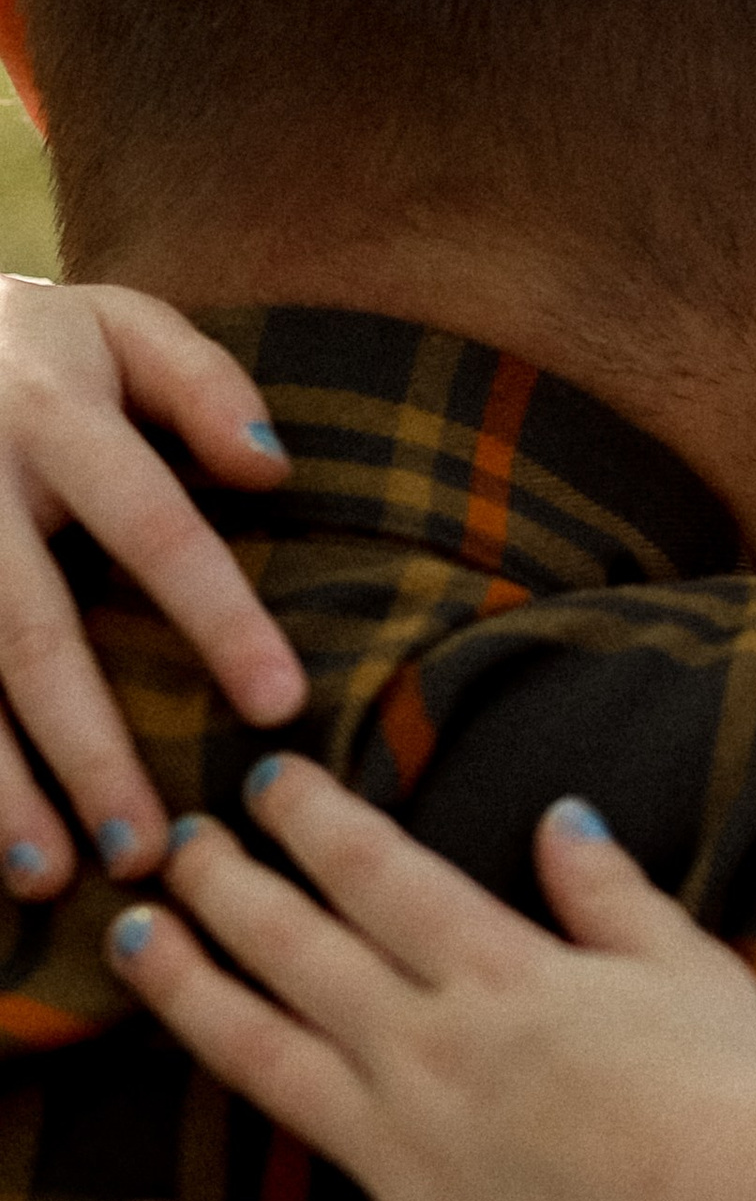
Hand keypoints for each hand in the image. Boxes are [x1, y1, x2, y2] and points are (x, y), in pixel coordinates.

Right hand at [0, 282, 304, 898]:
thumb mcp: (121, 321)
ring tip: (49, 878)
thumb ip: (202, 384)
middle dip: (87, 748)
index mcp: (53, 412)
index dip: (218, 618)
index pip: (153, 528)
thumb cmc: (34, 344)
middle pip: (29, 633)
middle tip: (148, 849)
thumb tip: (273, 467)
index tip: (281, 708)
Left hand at [105, 760, 755, 1200]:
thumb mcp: (690, 964)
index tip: (263, 782)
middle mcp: (429, 1052)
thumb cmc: (739, 1098)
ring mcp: (404, 1160)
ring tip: (132, 946)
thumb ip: (610, 892)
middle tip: (171, 845)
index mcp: (500, 973)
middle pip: (298, 950)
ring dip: (187, 999)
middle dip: (226, 887)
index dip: (313, 818)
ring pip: (264, 1065)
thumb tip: (560, 816)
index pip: (378, 871)